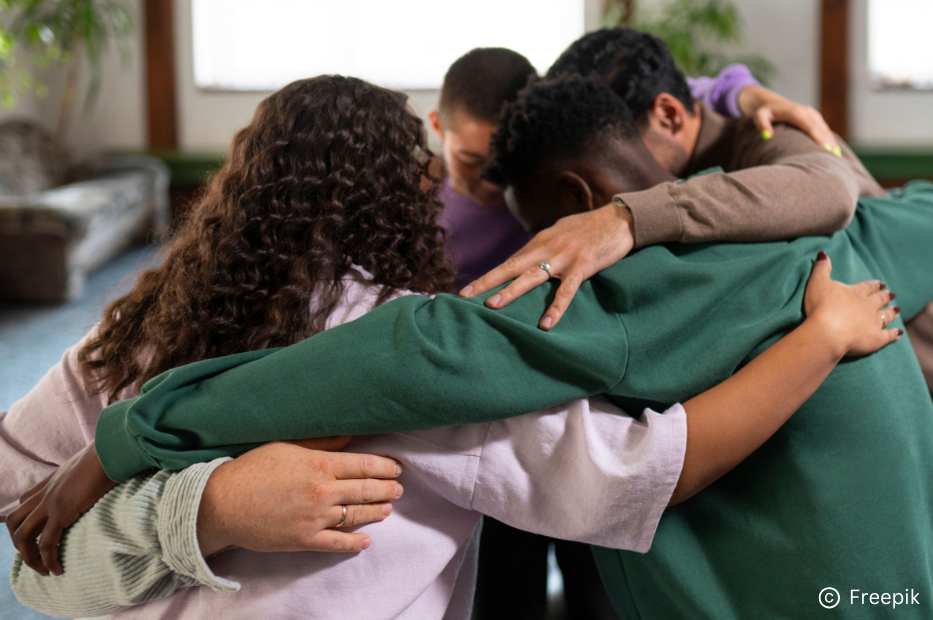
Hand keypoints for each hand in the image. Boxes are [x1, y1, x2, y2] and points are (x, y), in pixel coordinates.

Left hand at [6, 442, 116, 575]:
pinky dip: (48, 560)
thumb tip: (101, 478)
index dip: (24, 522)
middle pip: (14, 521)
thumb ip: (86, 475)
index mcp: (50, 481)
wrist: (111, 450)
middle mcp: (44, 492)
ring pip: (22, 535)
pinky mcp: (61, 512)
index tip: (37, 537)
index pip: (24, 503)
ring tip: (44, 570)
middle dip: (20, 543)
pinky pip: (46, 543)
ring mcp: (49, 502)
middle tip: (36, 557)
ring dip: (29, 557)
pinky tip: (57, 569)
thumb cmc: (108, 454)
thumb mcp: (90, 465)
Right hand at [197, 439, 403, 555]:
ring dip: (377, 512)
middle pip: (366, 490)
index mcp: (320, 465)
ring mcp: (315, 518)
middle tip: (399, 488)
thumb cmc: (253, 469)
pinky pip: (337, 543)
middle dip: (387, 489)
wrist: (223, 502)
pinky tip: (367, 541)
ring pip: (357, 516)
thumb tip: (350, 435)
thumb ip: (322, 442)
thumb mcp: (288, 446)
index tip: (396, 468)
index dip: (385, 467)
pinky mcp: (304, 540)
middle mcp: (323, 492)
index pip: (364, 465)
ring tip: (388, 509)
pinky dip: (355, 543)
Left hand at [459, 202, 633, 329]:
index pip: (509, 261)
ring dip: (511, 291)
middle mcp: (547, 247)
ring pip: (532, 276)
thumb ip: (544, 246)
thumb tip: (527, 258)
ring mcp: (564, 257)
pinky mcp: (583, 266)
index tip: (468, 290)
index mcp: (540, 241)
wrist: (619, 219)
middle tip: (465, 296)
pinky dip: (556, 308)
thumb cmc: (589, 228)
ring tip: (492, 306)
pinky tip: (546, 324)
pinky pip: (567, 290)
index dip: (488, 276)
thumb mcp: (560, 233)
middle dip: (487, 282)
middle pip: (511, 266)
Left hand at [737, 85, 839, 154]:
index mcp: (796, 112)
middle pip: (820, 130)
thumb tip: (768, 136)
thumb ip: (761, 124)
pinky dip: (830, 140)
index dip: (818, 137)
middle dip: (828, 143)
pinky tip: (834, 152)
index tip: (825, 149)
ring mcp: (813, 116)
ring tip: (837, 159)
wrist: (773, 103)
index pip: (809, 126)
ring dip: (832, 143)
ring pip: (825, 130)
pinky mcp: (816, 119)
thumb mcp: (759, 116)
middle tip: (834, 159)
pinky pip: (825, 131)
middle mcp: (808, 113)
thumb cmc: (765, 112)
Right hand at [803, 252, 901, 356]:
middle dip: (885, 296)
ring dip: (891, 312)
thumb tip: (823, 254)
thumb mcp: (817, 282)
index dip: (873, 285)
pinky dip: (893, 334)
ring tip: (896, 310)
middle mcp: (868, 306)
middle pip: (879, 300)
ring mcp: (873, 323)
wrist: (826, 331)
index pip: (867, 287)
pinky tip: (898, 334)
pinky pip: (887, 336)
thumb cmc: (820, 306)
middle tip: (891, 294)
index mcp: (855, 293)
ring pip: (885, 316)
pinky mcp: (875, 339)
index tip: (881, 283)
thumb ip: (821, 268)